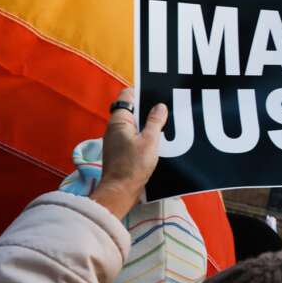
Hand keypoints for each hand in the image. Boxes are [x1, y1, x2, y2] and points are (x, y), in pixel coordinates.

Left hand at [91, 87, 167, 219]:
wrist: (120, 191)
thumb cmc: (133, 165)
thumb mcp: (150, 141)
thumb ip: (155, 122)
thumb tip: (160, 106)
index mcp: (118, 121)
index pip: (127, 96)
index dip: (141, 91)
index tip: (156, 91)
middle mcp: (115, 128)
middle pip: (131, 109)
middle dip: (148, 107)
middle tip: (166, 106)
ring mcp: (117, 140)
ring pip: (134, 123)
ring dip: (148, 122)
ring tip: (166, 122)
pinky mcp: (122, 150)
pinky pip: (134, 135)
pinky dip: (145, 134)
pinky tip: (158, 139)